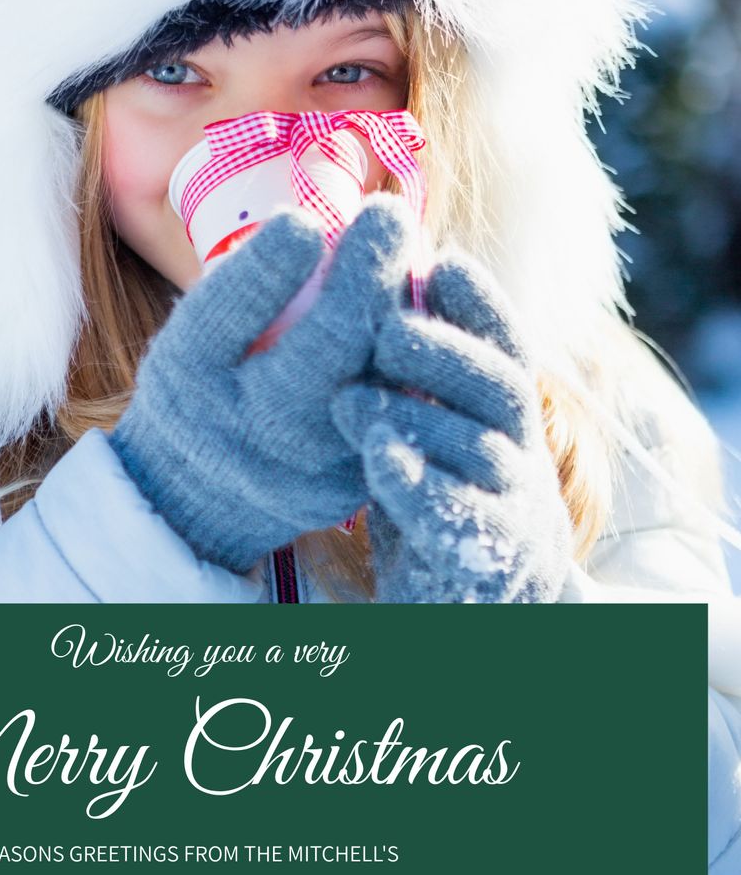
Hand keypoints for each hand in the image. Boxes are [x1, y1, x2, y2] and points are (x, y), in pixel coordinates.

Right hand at [109, 198, 411, 572]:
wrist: (198, 499)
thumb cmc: (199, 393)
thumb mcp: (190, 339)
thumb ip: (240, 289)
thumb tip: (311, 223)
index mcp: (195, 379)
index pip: (229, 315)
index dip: (270, 266)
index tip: (303, 221)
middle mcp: (250, 429)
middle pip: (328, 346)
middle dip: (368, 269)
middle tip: (388, 214)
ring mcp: (309, 465)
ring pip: (380, 375)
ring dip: (404, 308)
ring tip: (410, 258)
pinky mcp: (353, 485)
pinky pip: (398, 409)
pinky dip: (414, 356)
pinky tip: (416, 315)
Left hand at [331, 255, 574, 602]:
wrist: (465, 612)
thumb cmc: (437, 503)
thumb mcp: (429, 433)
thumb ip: (413, 382)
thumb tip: (374, 297)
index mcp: (505, 416)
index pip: (505, 346)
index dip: (480, 303)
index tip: (441, 263)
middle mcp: (522, 454)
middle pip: (501, 387)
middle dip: (444, 351)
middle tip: (386, 330)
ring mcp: (514, 510)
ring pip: (479, 448)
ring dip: (414, 416)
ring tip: (351, 399)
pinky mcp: (487, 561)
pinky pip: (459, 518)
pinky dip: (418, 484)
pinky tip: (379, 458)